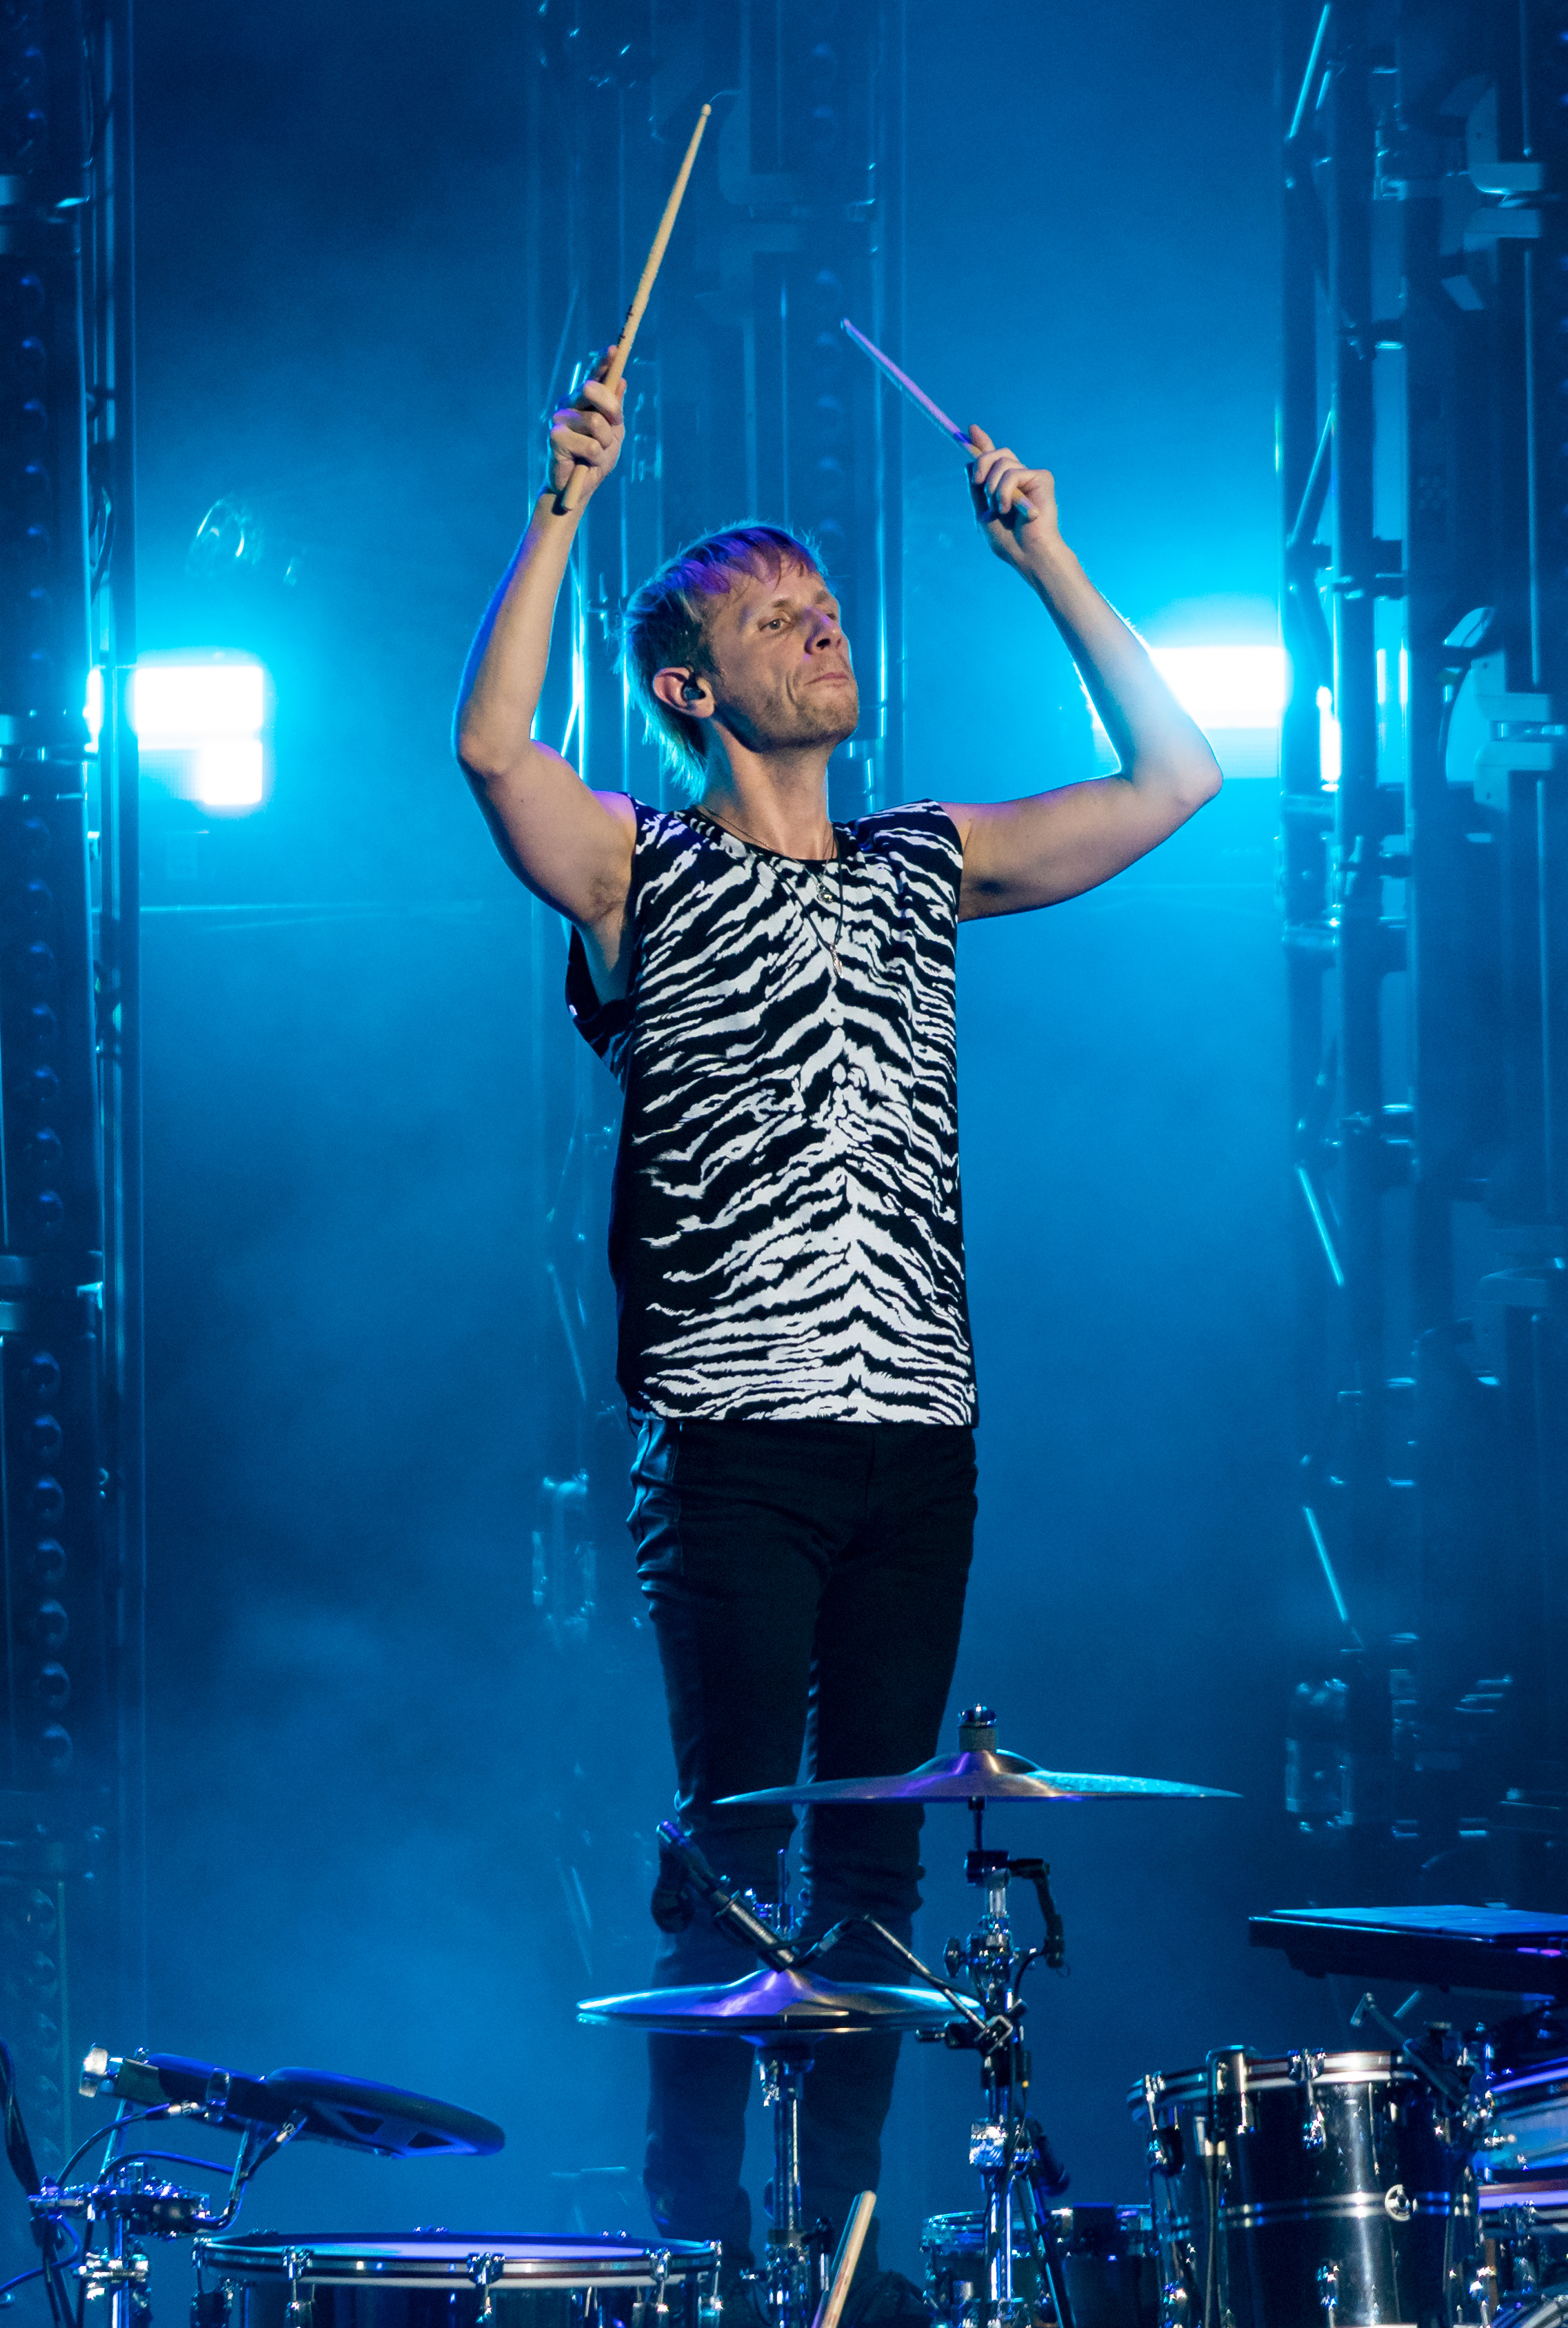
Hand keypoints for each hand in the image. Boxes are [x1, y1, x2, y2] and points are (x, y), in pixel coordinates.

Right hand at [546, 347, 625, 503]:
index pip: (593, 377)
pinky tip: (585, 463)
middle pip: (592, 391)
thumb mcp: (614, 434)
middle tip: (613, 427)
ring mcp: (560, 419)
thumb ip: (615, 410)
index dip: (602, 363)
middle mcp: (569, 405)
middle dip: (610, 410)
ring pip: (595, 423)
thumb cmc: (595, 460)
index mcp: (583, 401)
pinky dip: (595, 458)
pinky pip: (589, 445)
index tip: (614, 349)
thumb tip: (622, 380)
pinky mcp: (555, 438)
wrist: (579, 488)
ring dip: (604, 444)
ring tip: (595, 455)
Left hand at [966, 425, 1060, 566]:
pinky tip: (1009, 508)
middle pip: (996, 453)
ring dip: (993, 487)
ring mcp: (1031, 477)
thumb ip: (976, 490)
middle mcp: (1019, 477)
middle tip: (979, 483)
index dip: (982, 442)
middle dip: (982, 463)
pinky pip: (1013, 473)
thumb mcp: (983, 513)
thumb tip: (968, 463)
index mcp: (1005, 485)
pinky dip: (1005, 491)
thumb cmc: (1007, 540)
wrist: (1027, 552)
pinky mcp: (1041, 477)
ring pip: (1002, 462)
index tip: (970, 429)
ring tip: (1000, 509)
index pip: (993, 458)